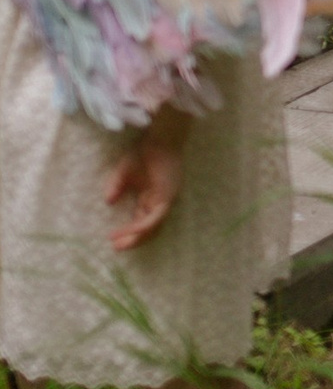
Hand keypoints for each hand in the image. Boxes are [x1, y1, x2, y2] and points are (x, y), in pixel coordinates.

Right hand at [106, 112, 185, 252]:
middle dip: (133, 240)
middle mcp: (159, 202)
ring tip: (119, 244)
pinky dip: (141, 227)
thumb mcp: (124, 173)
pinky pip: (154, 218)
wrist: (159, 140)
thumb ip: (116, 186)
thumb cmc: (144, 153)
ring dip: (136, 238)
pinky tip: (127, 232)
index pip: (141, 220)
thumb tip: (108, 201)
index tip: (111, 239)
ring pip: (153, 227)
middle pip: (149, 229)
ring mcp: (165, 200)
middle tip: (116, 248)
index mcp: (151, 198)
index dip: (128, 231)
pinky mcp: (167, 197)